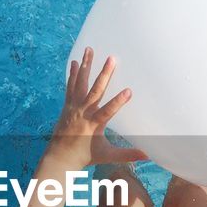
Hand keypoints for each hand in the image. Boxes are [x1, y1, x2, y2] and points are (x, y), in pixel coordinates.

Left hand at [48, 47, 147, 169]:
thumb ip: (127, 154)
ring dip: (86, 66)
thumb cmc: (85, 156)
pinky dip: (73, 74)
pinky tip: (76, 62)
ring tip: (90, 49)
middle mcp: (83, 113)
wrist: (59, 157)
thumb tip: (147, 156)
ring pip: (81, 83)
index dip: (118, 102)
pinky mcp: (67, 105)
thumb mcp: (107, 155)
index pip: (108, 111)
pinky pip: (70, 87)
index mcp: (93, 125)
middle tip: (112, 58)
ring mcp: (74, 107)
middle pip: (95, 91)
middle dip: (104, 74)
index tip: (129, 91)